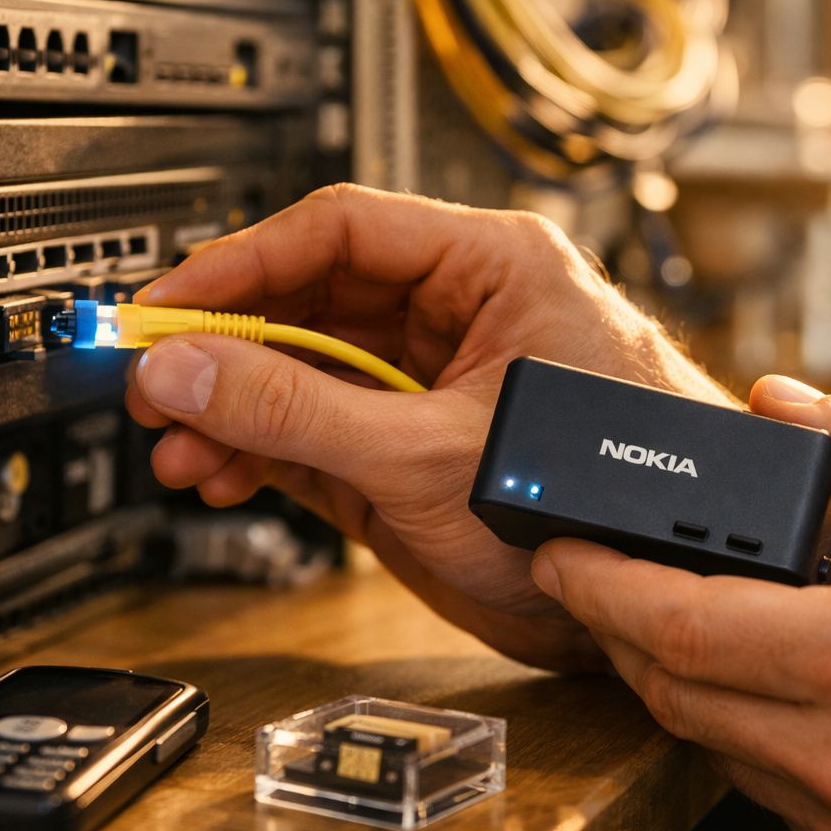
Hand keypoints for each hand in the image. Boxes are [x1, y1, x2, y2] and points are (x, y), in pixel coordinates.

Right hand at [126, 185, 830, 670]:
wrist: (671, 599)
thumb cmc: (613, 503)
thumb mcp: (430, 456)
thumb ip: (300, 412)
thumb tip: (189, 369)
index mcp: (494, 270)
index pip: (342, 231)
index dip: (241, 264)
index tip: (166, 306)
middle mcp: (465, 317)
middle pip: (315, 302)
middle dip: (230, 349)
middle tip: (158, 385)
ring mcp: (440, 389)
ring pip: (312, 376)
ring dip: (240, 411)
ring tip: (185, 450)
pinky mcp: (424, 454)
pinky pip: (328, 434)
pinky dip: (271, 455)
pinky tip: (225, 473)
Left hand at [532, 375, 830, 830]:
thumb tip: (786, 402)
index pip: (678, 628)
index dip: (596, 585)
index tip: (554, 551)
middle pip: (673, 696)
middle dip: (616, 630)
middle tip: (595, 577)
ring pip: (714, 750)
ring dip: (682, 683)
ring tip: (684, 618)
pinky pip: (771, 796)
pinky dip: (749, 736)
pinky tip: (774, 690)